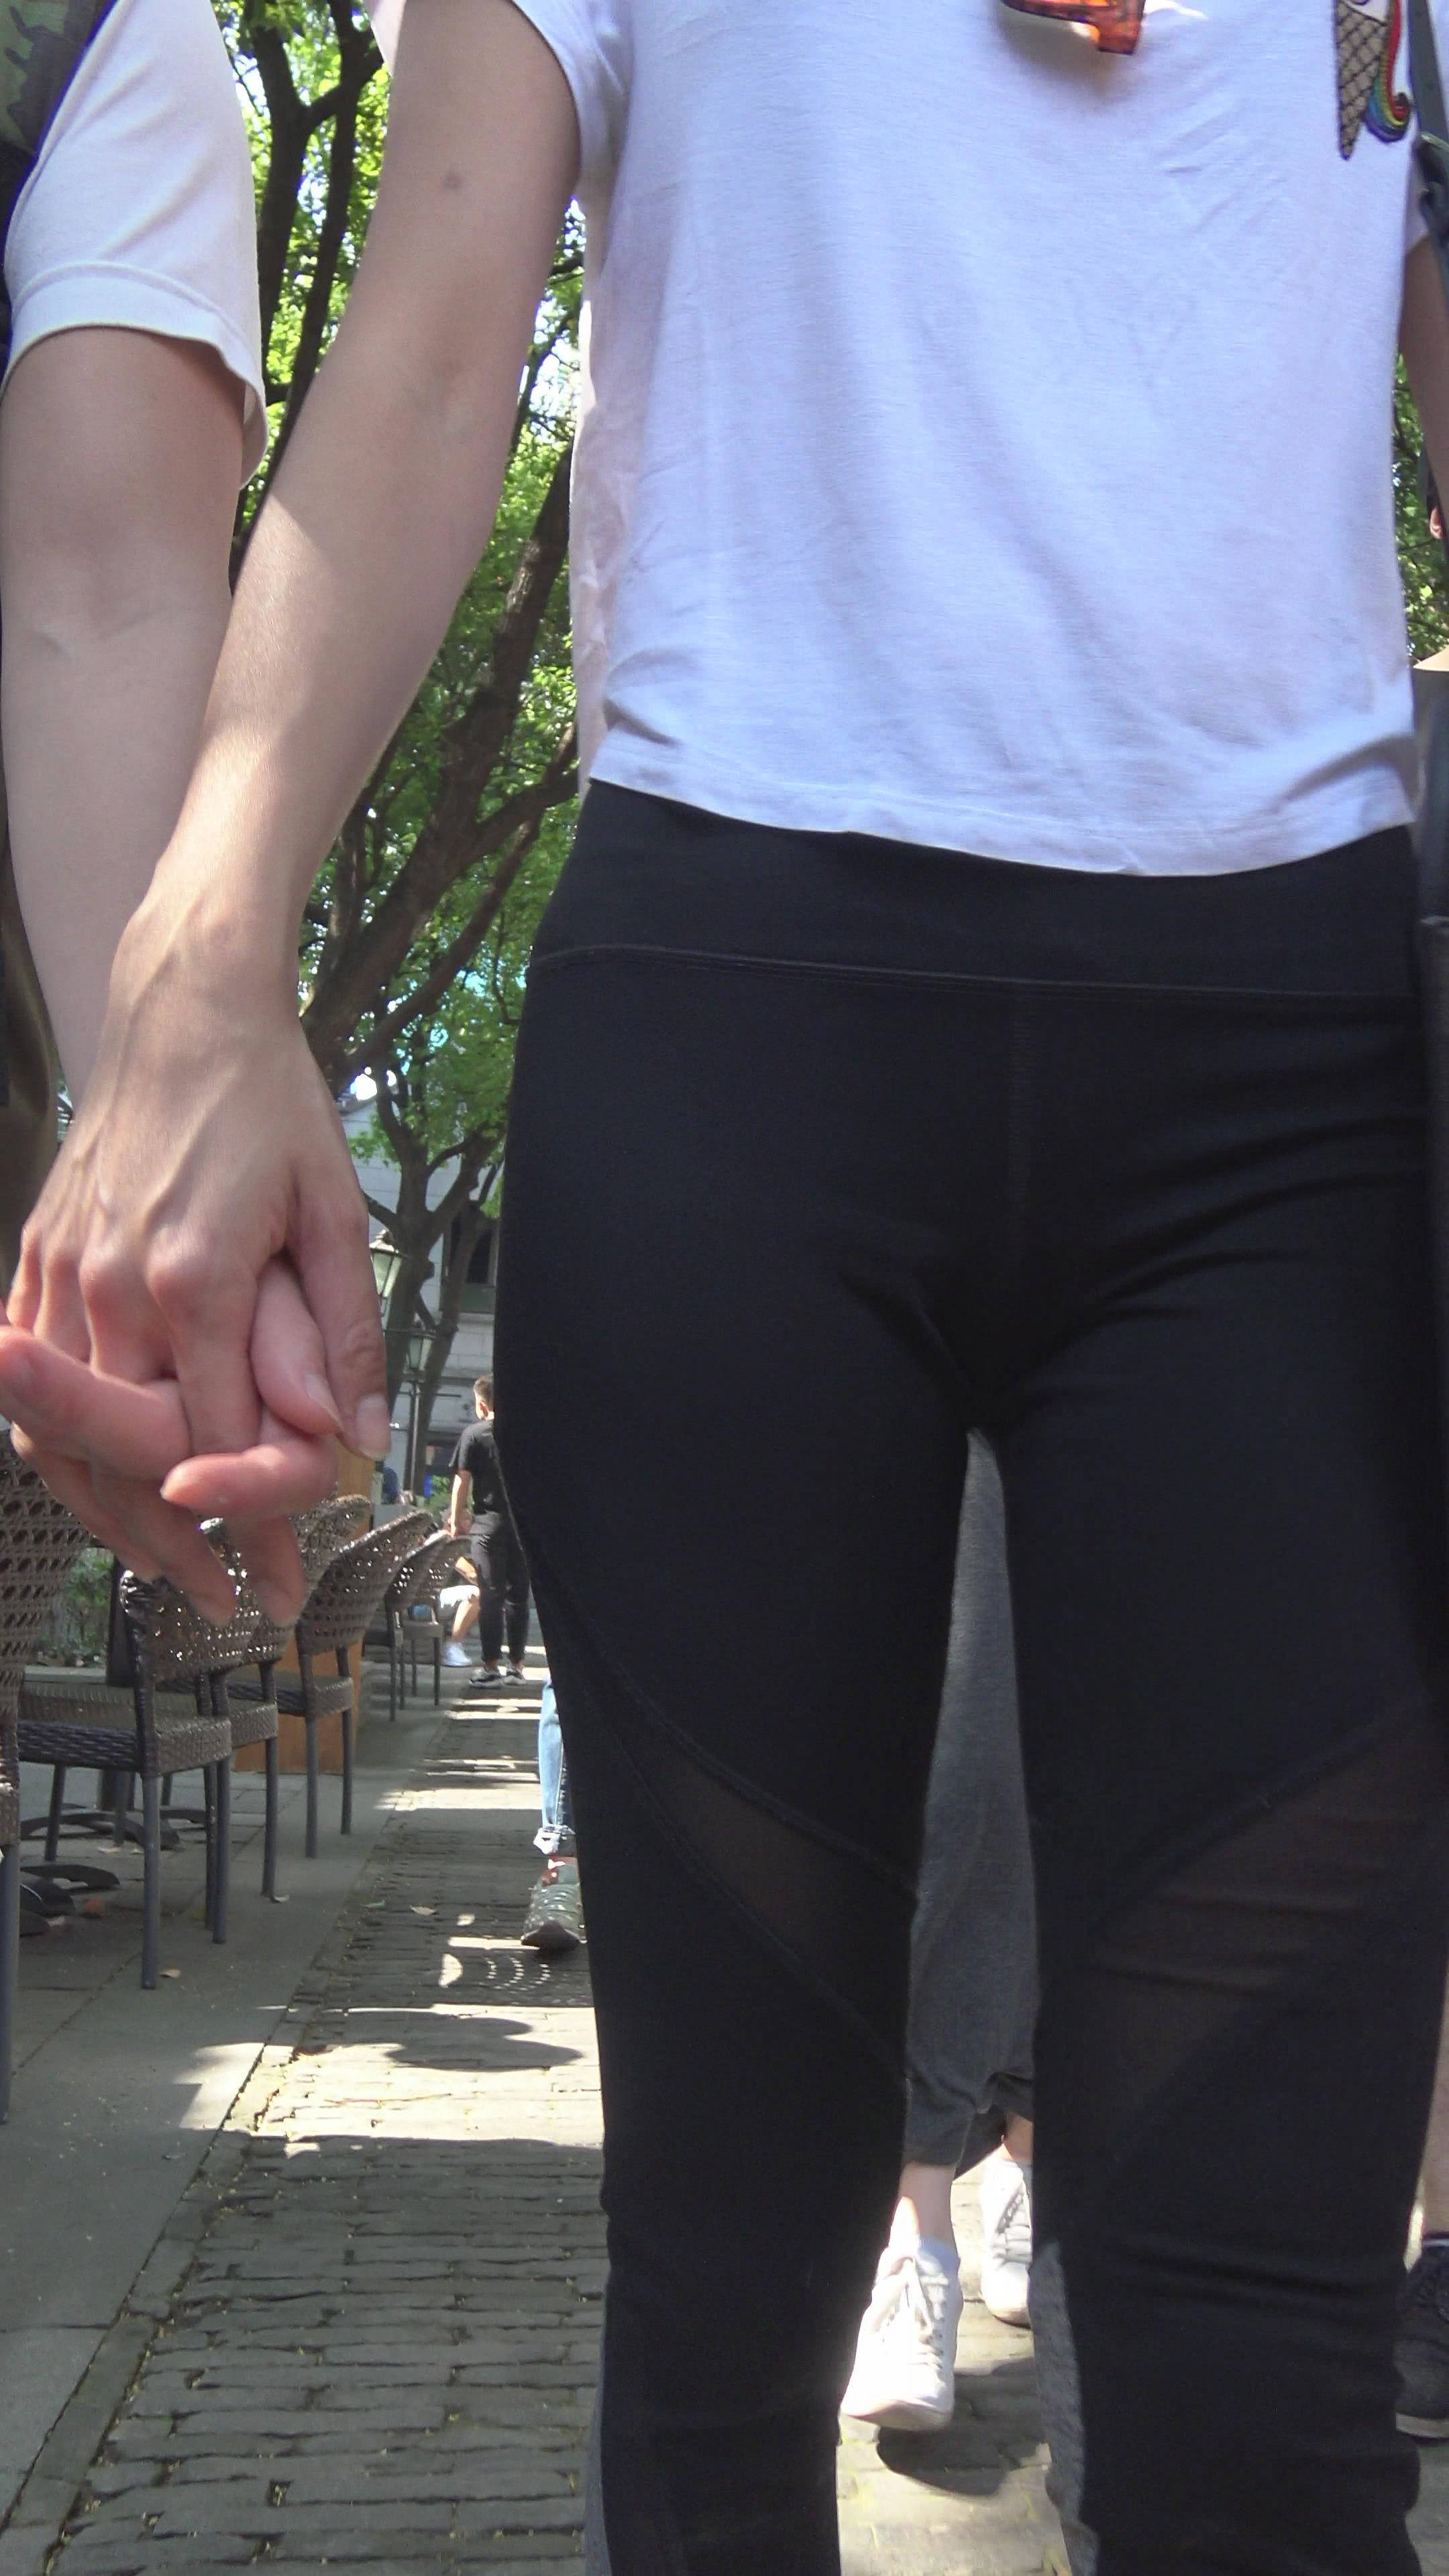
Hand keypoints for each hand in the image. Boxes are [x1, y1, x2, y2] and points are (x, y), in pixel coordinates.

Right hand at [5, 912, 387, 1612]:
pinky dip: (60, 1455)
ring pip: (63, 1440)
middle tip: (234, 1601)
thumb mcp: (336, 1211)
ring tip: (173, 1571)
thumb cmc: (268, 1104)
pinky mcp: (35, 1259)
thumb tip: (366, 1435)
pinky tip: (102, 1494)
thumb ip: (346, 1330)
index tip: (285, 1580)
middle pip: (130, 1463)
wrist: (181, 1013)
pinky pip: (29, 1388)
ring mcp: (60, 1274)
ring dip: (114, 1521)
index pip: (217, 1441)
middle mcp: (113, 1287)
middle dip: (181, 1548)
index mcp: (196, 1278)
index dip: (254, 1524)